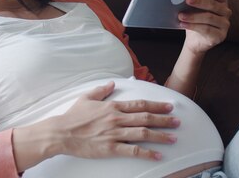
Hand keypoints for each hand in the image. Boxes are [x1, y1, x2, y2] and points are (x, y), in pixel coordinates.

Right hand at [54, 82, 179, 160]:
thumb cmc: (72, 117)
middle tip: (178, 121)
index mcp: (112, 106)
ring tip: (173, 137)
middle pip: (146, 117)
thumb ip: (101, 90)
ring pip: (143, 133)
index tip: (169, 106)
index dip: (157, 105)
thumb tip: (113, 83)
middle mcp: (117, 118)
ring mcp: (115, 133)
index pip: (140, 104)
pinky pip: (133, 150)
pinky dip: (147, 152)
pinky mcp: (111, 148)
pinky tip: (158, 155)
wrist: (61, 133)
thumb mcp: (86, 98)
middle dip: (164, 119)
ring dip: (160, 135)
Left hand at [178, 0, 230, 54]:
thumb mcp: (194, 9)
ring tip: (180, 15)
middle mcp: (226, 12)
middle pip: (213, 4)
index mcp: (221, 2)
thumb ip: (193, 0)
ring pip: (208, 17)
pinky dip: (192, 26)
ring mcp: (225, 24)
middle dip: (199, 1)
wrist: (195, 42)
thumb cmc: (195, 21)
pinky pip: (205, 29)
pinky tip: (183, 24)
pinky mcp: (220, 36)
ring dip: (193, 16)